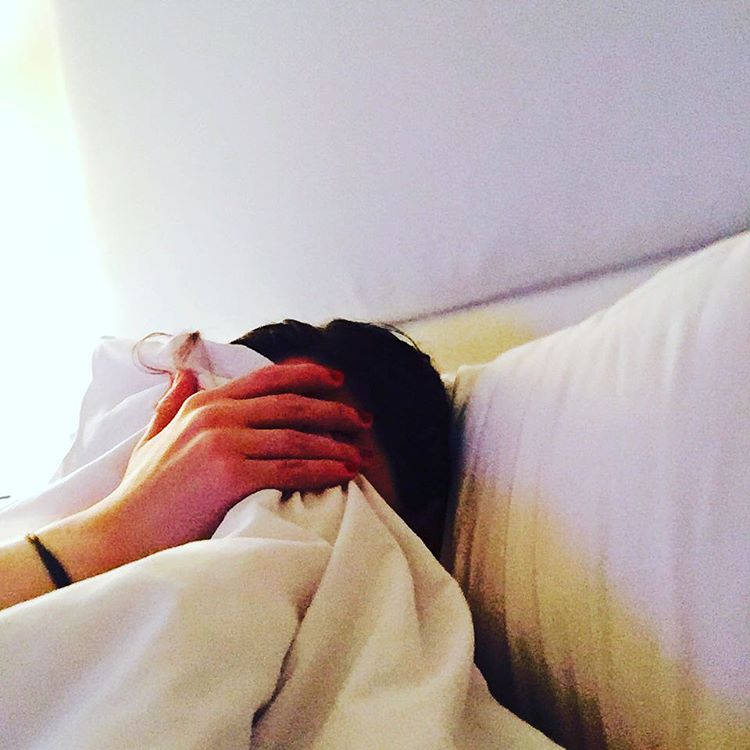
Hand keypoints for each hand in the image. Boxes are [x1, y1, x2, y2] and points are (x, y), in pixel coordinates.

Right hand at [70, 363, 369, 573]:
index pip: (267, 378)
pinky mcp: (230, 474)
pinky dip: (323, 469)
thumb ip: (171, 404)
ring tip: (361, 453)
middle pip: (290, 404)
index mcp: (203, 403)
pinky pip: (291, 467)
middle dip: (333, 411)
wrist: (122, 533)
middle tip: (362, 420)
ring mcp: (222, 442)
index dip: (307, 376)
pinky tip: (345, 474)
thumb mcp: (153, 438)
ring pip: (296, 436)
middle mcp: (215, 414)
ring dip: (336, 444)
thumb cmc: (141, 493)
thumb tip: (182, 373)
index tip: (337, 379)